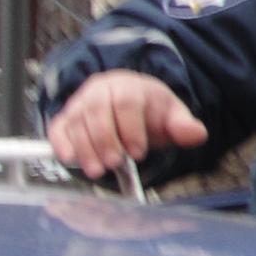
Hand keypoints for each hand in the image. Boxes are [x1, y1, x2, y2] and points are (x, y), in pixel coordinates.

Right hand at [47, 71, 208, 179]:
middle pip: (97, 110)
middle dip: (104, 139)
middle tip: (113, 163)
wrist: (129, 105)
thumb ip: (183, 125)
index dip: (131, 128)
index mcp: (128, 85)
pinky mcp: (65, 118)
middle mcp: (100, 90)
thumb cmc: (149, 112)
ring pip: (76, 120)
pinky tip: (69, 158)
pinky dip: (60, 142)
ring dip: (84, 147)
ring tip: (96, 170)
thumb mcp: (170, 115)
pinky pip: (58, 128)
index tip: (138, 153)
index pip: (126, 101)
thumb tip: (197, 134)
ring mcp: (79, 103)